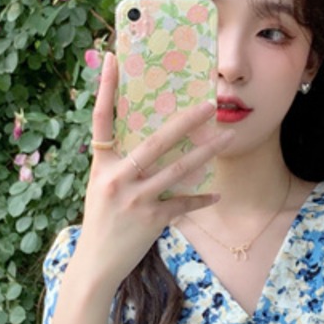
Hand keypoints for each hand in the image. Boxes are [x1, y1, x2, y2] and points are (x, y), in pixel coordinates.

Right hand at [72, 52, 228, 291]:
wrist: (96, 264)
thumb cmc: (101, 222)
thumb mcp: (102, 187)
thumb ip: (120, 164)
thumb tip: (150, 141)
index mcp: (101, 165)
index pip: (101, 118)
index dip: (106, 88)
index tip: (114, 59)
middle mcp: (117, 178)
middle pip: (155, 142)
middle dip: (185, 122)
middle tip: (208, 104)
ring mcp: (135, 199)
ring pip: (177, 170)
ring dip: (206, 153)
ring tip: (227, 137)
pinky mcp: (151, 220)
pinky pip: (183, 204)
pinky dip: (200, 198)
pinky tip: (217, 193)